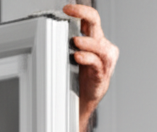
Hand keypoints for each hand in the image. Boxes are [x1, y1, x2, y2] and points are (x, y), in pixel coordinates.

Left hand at [63, 4, 118, 118]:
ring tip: (75, 42)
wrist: (84, 99)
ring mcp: (104, 60)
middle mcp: (102, 46)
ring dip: (86, 42)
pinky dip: (86, 58)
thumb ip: (68, 40)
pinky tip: (78, 56)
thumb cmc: (79, 76)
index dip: (80, 9)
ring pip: (98, 45)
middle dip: (82, 13)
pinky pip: (96, 63)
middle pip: (95, 22)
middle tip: (68, 12)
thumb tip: (52, 27)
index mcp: (95, 39)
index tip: (66, 8)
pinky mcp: (102, 74)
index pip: (91, 17)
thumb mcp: (73, 53)